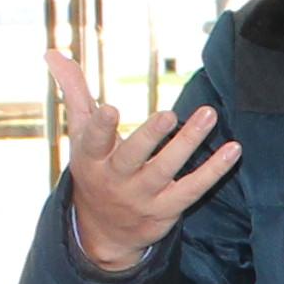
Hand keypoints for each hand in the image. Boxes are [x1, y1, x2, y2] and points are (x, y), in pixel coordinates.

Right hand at [53, 53, 237, 276]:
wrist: (103, 231)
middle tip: (169, 114)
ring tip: (208, 115)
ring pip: (165, 171)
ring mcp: (142, 196)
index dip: (101, 127)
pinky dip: (213, 171)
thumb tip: (50, 52)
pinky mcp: (166, 210)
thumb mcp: (81, 134)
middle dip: (149, 136)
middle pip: (132, 157)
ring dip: (188, 143)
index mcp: (91, 158)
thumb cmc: (95, 168)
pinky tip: (233, 150)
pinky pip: (192, 190)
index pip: (93, 142)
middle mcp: (115, 179)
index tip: (109, 109)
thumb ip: (73, 92)